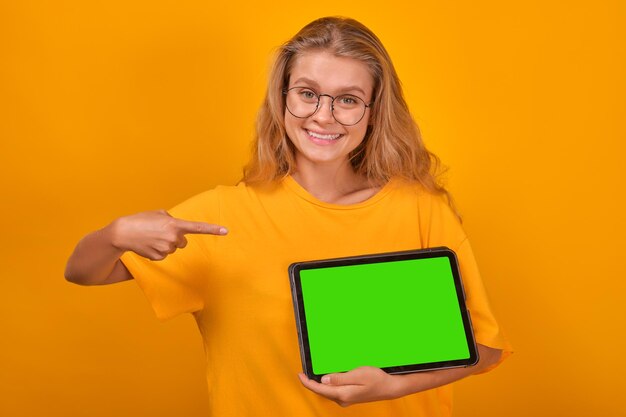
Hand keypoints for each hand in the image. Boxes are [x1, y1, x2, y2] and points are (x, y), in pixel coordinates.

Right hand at [111, 210, 227, 260]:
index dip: (212, 229)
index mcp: (175, 224)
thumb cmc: (141, 220)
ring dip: (165, 243)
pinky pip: (164, 255)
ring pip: (173, 248)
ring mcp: (167, 248)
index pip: (197, 227)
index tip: (225, 231)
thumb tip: (177, 228)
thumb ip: (172, 219)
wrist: (123, 233)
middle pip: (183, 241)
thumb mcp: (159, 214)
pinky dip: (157, 251)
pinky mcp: (159, 257)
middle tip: (160, 232)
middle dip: (175, 238)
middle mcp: (173, 237)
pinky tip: (148, 245)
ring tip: (151, 237)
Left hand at [298, 367, 400, 406]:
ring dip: (318, 385)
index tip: (300, 374)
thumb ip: (339, 378)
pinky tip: (326, 380)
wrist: (389, 388)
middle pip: (321, 392)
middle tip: (303, 372)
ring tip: (312, 375)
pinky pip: (333, 392)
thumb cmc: (376, 379)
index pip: (319, 389)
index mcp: (343, 394)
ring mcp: (346, 400)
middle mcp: (342, 399)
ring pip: (327, 392)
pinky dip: (327, 386)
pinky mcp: (349, 397)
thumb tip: (323, 380)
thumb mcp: (358, 374)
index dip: (307, 382)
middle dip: (311, 383)